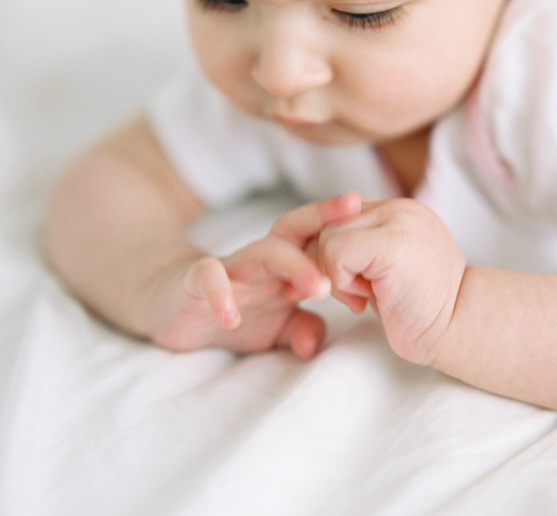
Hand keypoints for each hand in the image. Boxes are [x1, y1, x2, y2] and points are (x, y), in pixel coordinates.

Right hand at [145, 193, 361, 357]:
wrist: (173, 310)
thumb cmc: (235, 312)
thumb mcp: (275, 328)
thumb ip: (301, 329)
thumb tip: (318, 343)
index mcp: (286, 265)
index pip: (320, 240)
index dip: (348, 237)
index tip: (383, 237)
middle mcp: (261, 259)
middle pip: (296, 229)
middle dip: (325, 218)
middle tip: (356, 213)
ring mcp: (230, 269)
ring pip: (262, 251)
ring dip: (291, 265)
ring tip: (318, 287)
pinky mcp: (194, 282)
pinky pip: (208, 278)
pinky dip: (220, 294)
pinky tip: (233, 316)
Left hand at [317, 198, 465, 364]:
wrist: (462, 328)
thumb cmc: (422, 310)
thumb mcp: (387, 269)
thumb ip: (362, 250)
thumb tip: (314, 245)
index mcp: (399, 211)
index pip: (340, 215)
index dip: (332, 252)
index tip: (343, 283)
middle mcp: (398, 208)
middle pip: (328, 223)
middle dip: (329, 264)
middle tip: (357, 293)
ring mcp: (397, 220)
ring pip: (328, 236)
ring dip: (335, 275)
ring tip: (366, 295)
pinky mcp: (391, 242)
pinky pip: (336, 252)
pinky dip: (341, 282)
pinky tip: (367, 299)